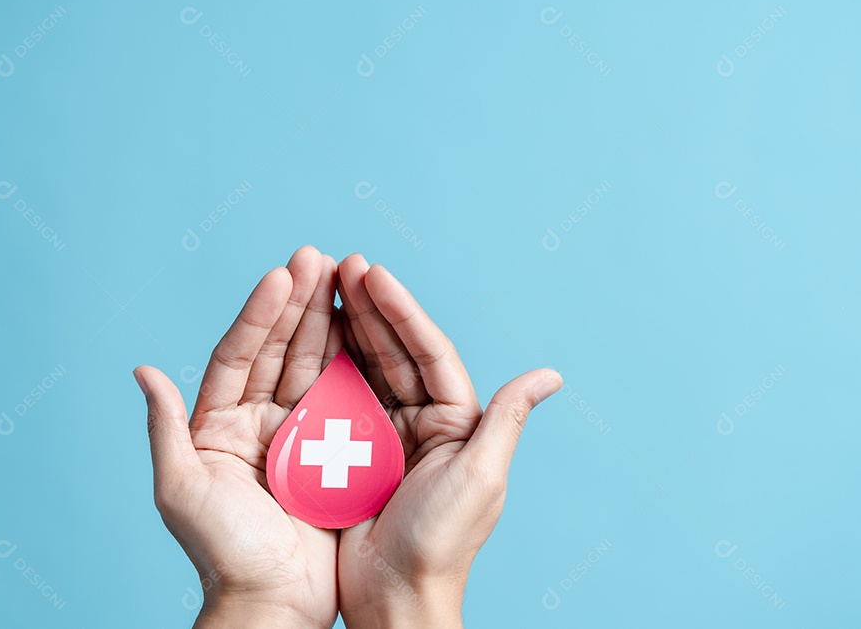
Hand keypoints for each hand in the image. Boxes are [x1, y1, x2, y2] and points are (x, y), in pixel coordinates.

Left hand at [134, 246, 341, 628]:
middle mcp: (256, 422)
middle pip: (279, 349)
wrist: (275, 602)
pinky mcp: (333, 451)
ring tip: (345, 276)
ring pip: (313, 364)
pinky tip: (366, 327)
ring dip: (327, 320)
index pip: (238, 355)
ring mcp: (297, 434)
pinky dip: (354, 361)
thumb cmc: (223, 552)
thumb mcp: (181, 488)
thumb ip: (165, 427)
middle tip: (320, 257)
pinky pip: (345, 398)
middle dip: (299, 302)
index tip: (281, 274)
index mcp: (218, 426)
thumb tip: (143, 371)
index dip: (259, 313)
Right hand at [335, 254, 562, 628]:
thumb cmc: (443, 543)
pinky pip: (339, 399)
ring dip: (347, 326)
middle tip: (341, 264)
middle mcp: (425, 421)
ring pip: (367, 367)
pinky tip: (307, 335)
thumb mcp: (481, 476)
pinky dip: (324, 366)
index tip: (374, 272)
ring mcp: (388, 434)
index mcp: (458, 421)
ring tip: (323, 284)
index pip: (430, 351)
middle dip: (371, 307)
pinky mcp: (353, 452)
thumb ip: (506, 419)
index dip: (403, 310)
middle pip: (396, 351)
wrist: (396, 598)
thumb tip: (552, 375)